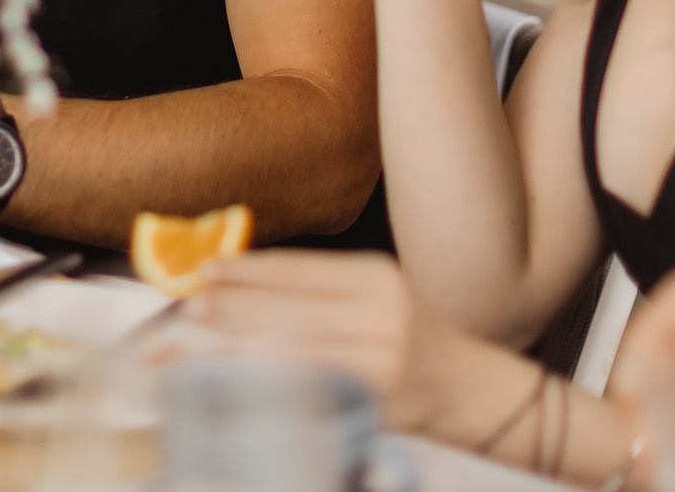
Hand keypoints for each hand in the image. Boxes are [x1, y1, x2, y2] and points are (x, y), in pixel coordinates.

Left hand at [198, 251, 601, 469]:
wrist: (488, 397)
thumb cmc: (420, 348)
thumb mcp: (381, 302)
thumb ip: (323, 296)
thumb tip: (239, 291)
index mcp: (378, 277)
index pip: (299, 271)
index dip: (247, 271)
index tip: (204, 271)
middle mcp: (384, 311)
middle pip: (291, 308)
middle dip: (233, 308)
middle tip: (187, 306)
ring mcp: (385, 359)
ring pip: (296, 350)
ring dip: (239, 348)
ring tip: (196, 346)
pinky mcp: (383, 404)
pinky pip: (316, 393)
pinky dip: (273, 390)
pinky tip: (243, 389)